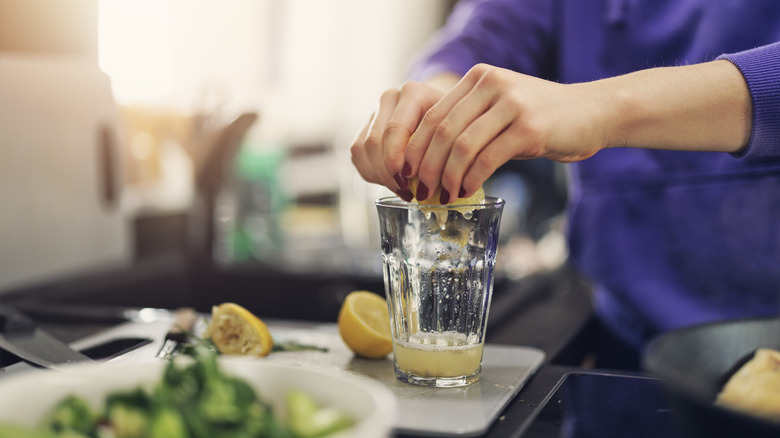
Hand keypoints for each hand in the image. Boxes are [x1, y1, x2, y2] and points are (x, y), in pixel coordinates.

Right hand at [350, 80, 450, 200]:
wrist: (443, 112)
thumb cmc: (452, 126)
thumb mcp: (455, 134)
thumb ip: (443, 153)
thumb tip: (426, 186)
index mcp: (413, 93)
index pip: (394, 129)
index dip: (396, 160)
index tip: (407, 182)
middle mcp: (390, 97)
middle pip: (374, 141)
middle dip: (387, 172)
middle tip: (405, 191)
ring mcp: (375, 111)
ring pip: (362, 148)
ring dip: (378, 175)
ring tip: (400, 189)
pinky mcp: (366, 127)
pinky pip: (357, 154)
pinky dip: (371, 172)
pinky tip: (390, 182)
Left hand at [405, 64, 606, 202]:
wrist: (593, 113)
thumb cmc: (542, 118)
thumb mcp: (501, 110)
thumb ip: (469, 125)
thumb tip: (429, 163)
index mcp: (478, 78)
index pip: (431, 114)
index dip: (415, 148)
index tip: (407, 173)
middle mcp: (491, 85)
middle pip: (441, 131)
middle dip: (426, 167)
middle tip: (421, 191)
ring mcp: (511, 104)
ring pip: (461, 146)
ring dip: (447, 177)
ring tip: (442, 196)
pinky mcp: (529, 128)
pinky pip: (487, 158)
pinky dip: (471, 179)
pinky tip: (466, 191)